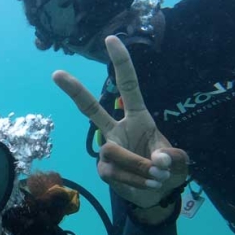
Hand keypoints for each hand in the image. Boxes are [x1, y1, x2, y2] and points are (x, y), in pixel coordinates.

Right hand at [53, 36, 188, 221]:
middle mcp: (117, 129)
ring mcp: (107, 150)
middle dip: (74, 90)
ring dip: (139, 166)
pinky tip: (147, 184)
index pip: (128, 86)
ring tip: (157, 176)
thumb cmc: (166, 168)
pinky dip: (136, 180)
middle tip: (56, 73)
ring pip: (113, 151)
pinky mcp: (103, 170)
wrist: (157, 195)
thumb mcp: (178, 162)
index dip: (121, 62)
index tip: (111, 39)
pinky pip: (115, 172)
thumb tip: (158, 161)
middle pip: (91, 108)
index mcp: (138, 116)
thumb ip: (172, 157)